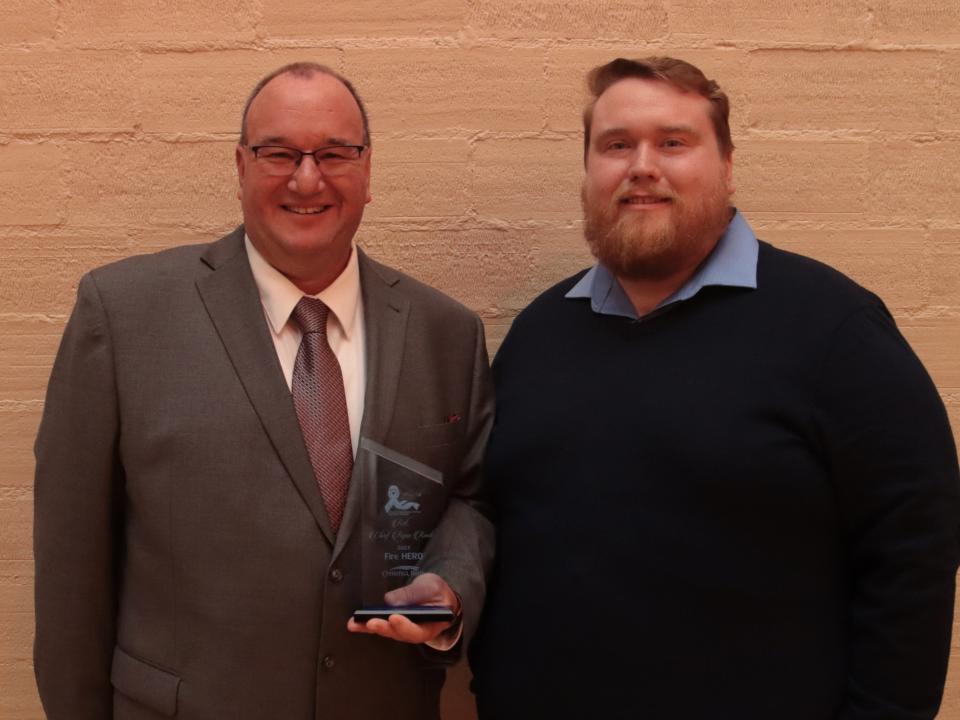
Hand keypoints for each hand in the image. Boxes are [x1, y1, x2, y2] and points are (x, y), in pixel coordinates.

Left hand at [346, 573, 460, 643]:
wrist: (438, 594)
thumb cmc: (437, 592)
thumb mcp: (430, 587)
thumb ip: (413, 593)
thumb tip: (390, 600)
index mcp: (430, 625)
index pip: (417, 630)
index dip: (405, 626)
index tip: (394, 618)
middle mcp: (415, 631)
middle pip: (398, 634)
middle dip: (383, 628)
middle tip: (371, 622)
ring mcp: (403, 629)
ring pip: (387, 631)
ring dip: (370, 628)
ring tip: (356, 623)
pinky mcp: (393, 624)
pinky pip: (381, 625)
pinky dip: (366, 625)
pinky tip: (354, 623)